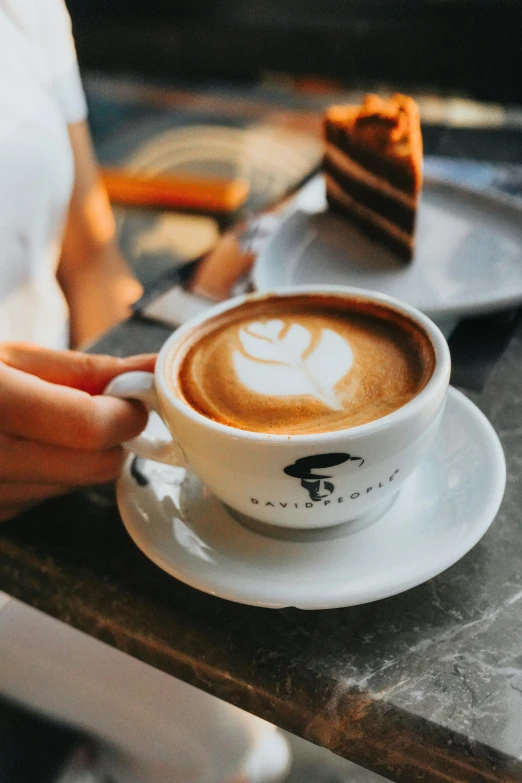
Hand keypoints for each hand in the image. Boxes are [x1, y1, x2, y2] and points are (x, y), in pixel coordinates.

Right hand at [0, 343, 156, 520]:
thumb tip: (152, 369)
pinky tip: (19, 447)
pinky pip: (44, 498)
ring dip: (80, 457)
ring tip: (42, 424)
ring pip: (75, 485)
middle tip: (102, 408)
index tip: (135, 397)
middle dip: (113, 437)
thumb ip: (86, 370)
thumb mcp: (9, 358)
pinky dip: (50, 474)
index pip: (89, 427)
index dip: (126, 412)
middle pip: (95, 467)